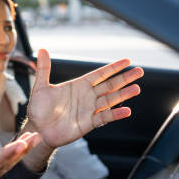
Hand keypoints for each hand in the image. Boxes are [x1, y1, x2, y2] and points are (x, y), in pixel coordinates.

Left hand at [26, 49, 143, 149]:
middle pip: (110, 85)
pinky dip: (115, 114)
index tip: (127, 61)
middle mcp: (87, 96)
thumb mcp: (41, 87)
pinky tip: (126, 111)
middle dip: (124, 78)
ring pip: (110, 100)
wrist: (38, 130)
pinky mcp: (89, 123)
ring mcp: (89, 109)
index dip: (113, 68)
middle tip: (140, 71)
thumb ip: (43, 68)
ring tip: (137, 88)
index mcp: (78, 85)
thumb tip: (42, 49)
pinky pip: (104, 117)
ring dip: (123, 94)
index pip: (99, 74)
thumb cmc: (38, 109)